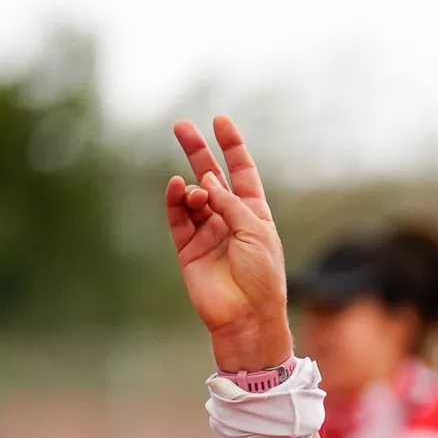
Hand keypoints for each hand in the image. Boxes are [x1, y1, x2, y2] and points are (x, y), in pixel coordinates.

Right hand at [165, 116, 293, 373]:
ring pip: (192, 196)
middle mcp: (230, 219)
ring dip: (192, 187)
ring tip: (196, 190)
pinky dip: (175, 200)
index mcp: (255, 214)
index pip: (242, 172)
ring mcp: (207, 233)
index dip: (232, 146)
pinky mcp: (187, 248)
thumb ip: (230, 202)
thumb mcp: (255, 231)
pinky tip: (177, 186)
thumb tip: (205, 177)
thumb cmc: (262, 276)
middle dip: (197, 151)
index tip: (220, 121)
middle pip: (211, 176)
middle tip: (181, 126)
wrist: (246, 317)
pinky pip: (178, 217)